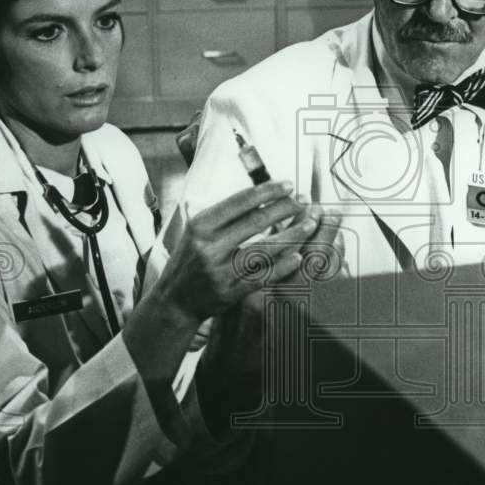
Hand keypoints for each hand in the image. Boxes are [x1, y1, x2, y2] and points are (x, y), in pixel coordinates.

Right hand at [153, 181, 318, 328]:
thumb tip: (263, 193)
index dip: (268, 191)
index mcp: (201, 225)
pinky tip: (298, 256)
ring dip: (292, 235)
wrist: (175, 300)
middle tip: (305, 201)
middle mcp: (209, 246)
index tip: (289, 184)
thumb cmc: (191, 259)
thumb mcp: (197, 230)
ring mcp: (220, 271)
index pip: (240, 202)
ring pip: (265, 250)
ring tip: (310, 225)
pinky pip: (262, 277)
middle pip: (256, 222)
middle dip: (285, 209)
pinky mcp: (230, 292)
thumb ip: (225, 214)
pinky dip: (282, 267)